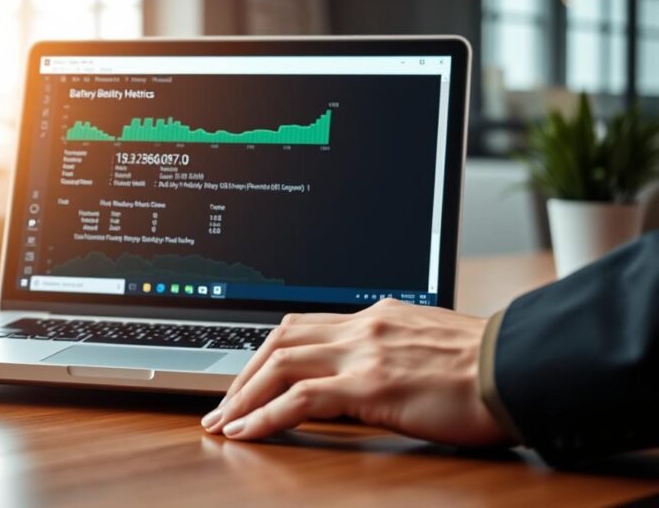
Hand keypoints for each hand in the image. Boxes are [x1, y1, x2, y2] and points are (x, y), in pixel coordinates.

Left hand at [201, 299, 511, 446]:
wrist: (524, 368)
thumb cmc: (489, 366)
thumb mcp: (431, 346)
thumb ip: (392, 351)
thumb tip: (366, 375)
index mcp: (377, 315)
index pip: (303, 326)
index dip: (267, 353)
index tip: (248, 378)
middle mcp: (364, 326)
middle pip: (279, 340)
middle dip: (243, 374)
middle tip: (223, 404)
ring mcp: (365, 353)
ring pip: (280, 364)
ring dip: (244, 395)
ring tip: (223, 422)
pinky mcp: (372, 386)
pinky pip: (301, 399)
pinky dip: (266, 416)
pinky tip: (248, 432)